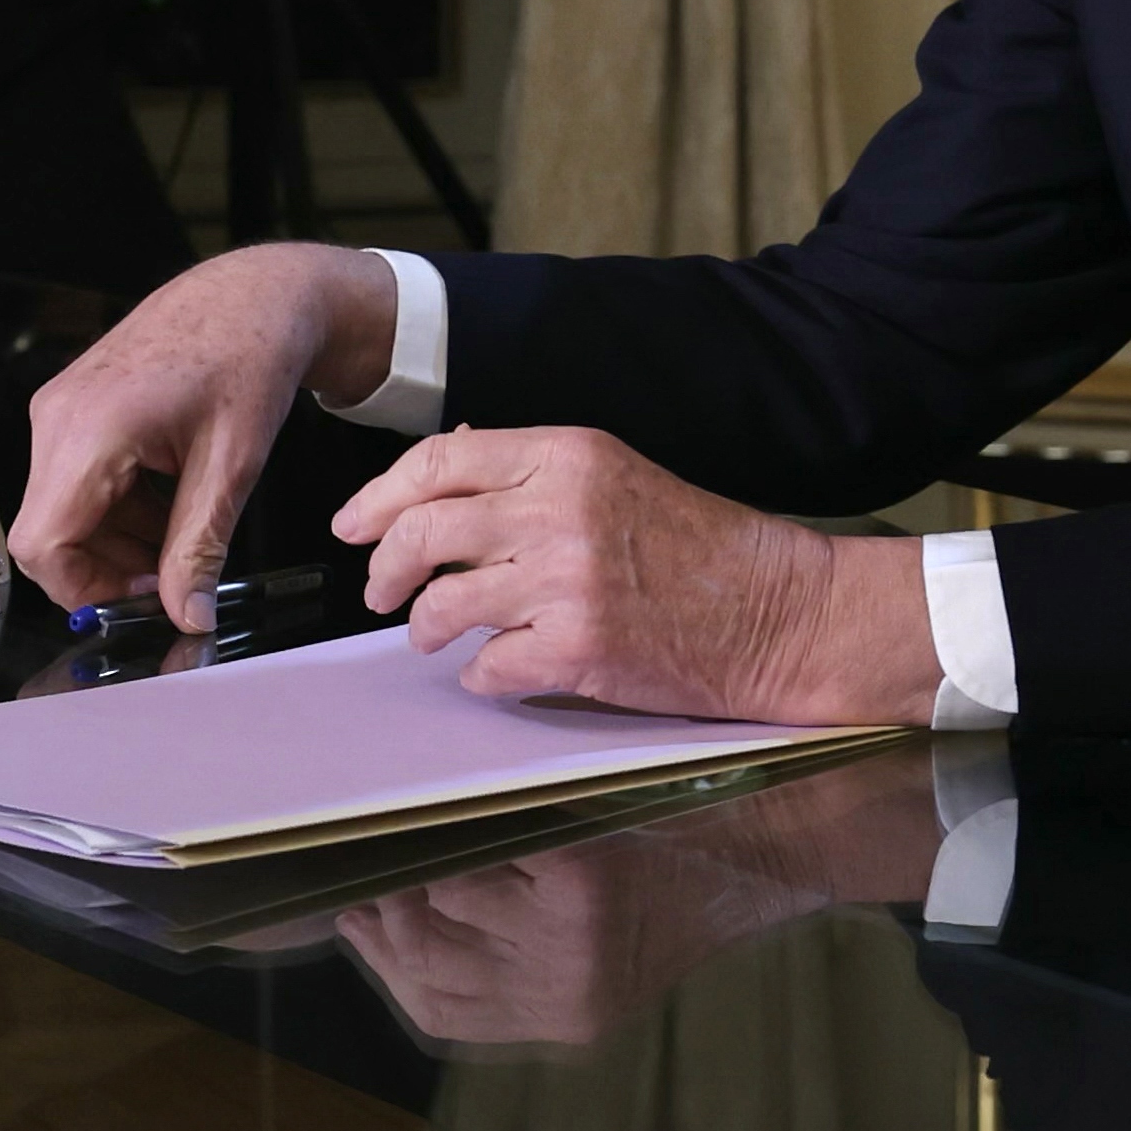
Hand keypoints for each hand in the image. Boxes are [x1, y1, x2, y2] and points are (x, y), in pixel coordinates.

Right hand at [10, 242, 400, 621]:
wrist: (256, 295)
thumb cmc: (250, 357)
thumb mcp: (232, 466)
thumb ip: (199, 547)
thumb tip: (187, 616)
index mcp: (89, 429)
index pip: (42, 544)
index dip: (85, 590)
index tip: (144, 601)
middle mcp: (59, 416)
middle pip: (49, 532)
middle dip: (104, 569)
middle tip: (171, 580)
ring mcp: (61, 408)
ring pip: (62, 510)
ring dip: (115, 540)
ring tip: (182, 538)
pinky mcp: (73, 407)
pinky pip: (75, 480)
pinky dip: (116, 507)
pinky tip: (168, 503)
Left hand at [331, 751, 958, 1048]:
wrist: (755, 861)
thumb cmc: (674, 796)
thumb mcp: (588, 775)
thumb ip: (507, 795)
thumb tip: (410, 806)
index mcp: (576, 880)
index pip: (449, 873)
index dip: (401, 853)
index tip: (370, 830)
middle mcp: (570, 953)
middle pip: (432, 930)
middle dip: (386, 902)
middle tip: (360, 869)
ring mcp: (568, 999)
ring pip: (435, 981)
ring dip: (390, 945)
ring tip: (367, 909)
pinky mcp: (570, 1024)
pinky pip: (463, 1018)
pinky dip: (417, 987)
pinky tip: (395, 954)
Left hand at [334, 427, 942, 724]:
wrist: (778, 611)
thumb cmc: (701, 549)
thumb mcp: (616, 476)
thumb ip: (533, 469)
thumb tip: (454, 457)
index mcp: (569, 453)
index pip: (439, 461)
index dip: (379, 495)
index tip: (352, 525)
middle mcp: (560, 507)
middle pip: (423, 531)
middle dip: (384, 570)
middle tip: (381, 592)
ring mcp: (566, 579)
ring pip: (442, 605)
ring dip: (426, 628)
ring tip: (438, 636)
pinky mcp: (578, 648)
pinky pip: (487, 669)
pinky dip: (482, 677)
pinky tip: (502, 670)